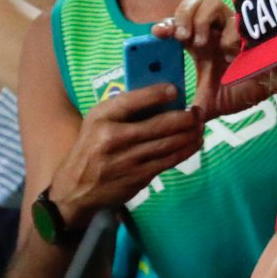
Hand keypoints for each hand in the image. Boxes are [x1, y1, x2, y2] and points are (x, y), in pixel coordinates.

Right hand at [46, 85, 205, 226]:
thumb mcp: (97, 123)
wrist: (76, 188)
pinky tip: (195, 142)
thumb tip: (162, 98)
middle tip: (198, 111)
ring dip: (190, 134)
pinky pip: (168, 161)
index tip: (174, 89)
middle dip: (184, 118)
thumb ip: (123, 111)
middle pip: (158, 125)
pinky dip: (185, 150)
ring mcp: (127, 160)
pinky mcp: (138, 177)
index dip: (155, 94)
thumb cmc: (92, 148)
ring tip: (200, 125)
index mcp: (100, 118)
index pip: (131, 101)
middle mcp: (112, 138)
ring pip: (168, 144)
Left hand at [152, 0, 267, 120]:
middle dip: (183, 15)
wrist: (270, 93)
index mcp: (199, 42)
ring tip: (202, 44)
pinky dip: (228, 37)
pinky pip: (236, 21)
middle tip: (182, 38)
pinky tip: (230, 56)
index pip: (177, 22)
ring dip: (202, 21)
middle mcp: (214, 29)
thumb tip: (176, 123)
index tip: (158, 34)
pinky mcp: (250, 29)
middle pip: (193, 0)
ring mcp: (232, 26)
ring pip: (212, 2)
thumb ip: (193, 109)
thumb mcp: (209, 103)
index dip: (166, 23)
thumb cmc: (241, 91)